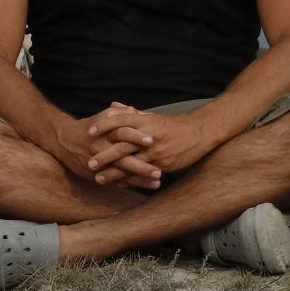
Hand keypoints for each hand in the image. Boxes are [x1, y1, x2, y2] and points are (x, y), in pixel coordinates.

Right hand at [51, 102, 161, 188]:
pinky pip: (114, 182)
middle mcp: (103, 149)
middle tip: (159, 172)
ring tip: (157, 183)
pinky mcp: (97, 175)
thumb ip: (123, 113)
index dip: (136, 136)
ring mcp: (100, 165)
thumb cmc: (91, 126)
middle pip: (123, 159)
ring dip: (139, 180)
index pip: (122, 133)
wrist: (64, 141)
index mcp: (106, 132)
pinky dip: (129, 185)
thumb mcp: (104, 116)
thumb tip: (141, 112)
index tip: (152, 141)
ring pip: (121, 174)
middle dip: (141, 166)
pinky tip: (144, 188)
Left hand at [85, 105, 221, 181]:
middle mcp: (149, 135)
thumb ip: (131, 113)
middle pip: (122, 145)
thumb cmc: (175, 125)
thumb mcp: (153, 116)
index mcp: (146, 121)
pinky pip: (142, 173)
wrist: (200, 132)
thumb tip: (112, 105)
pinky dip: (130, 180)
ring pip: (130, 163)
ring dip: (113, 172)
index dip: (104, 126)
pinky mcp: (163, 163)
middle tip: (89, 163)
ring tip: (99, 179)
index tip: (89, 132)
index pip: (120, 121)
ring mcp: (156, 151)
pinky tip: (119, 185)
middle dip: (104, 155)